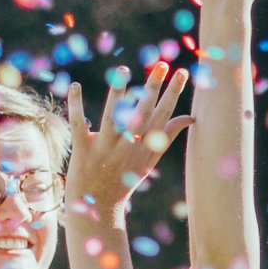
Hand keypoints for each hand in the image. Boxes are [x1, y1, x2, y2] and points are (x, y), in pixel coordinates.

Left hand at [63, 62, 193, 224]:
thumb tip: (191, 117)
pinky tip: (76, 85)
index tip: (183, 72)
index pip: (164, 113)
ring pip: (113, 115)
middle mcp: (129, 144)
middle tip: (163, 64)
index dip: (174, 93)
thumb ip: (169, 134)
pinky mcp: (83, 148)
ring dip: (118, 92)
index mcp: (147, 144)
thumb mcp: (151, 157)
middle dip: (154, 87)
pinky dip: (76, 105)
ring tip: (123, 70)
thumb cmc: (127, 177)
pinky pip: (79, 124)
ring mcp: (106, 146)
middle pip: (143, 111)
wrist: (99, 204)